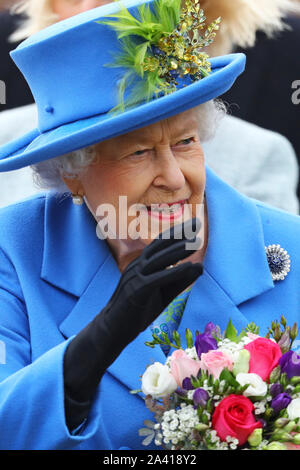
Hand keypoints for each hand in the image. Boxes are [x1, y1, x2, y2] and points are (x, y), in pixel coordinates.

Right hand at [64, 217, 203, 420]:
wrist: (113, 329)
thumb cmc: (138, 309)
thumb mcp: (163, 292)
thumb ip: (180, 280)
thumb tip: (200, 267)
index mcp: (142, 263)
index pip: (162, 243)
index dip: (179, 232)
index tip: (196, 224)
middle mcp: (137, 265)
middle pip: (161, 245)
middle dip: (181, 233)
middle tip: (198, 223)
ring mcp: (135, 276)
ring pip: (159, 259)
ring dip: (178, 249)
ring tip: (196, 241)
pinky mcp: (136, 290)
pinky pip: (158, 278)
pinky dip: (175, 271)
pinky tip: (190, 267)